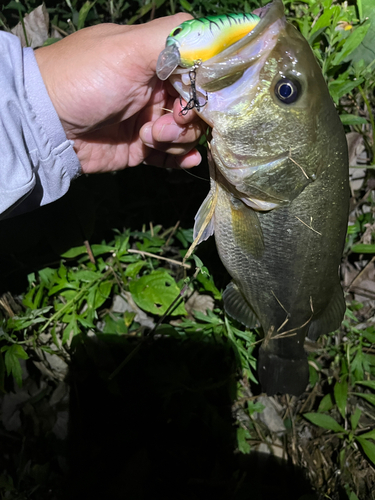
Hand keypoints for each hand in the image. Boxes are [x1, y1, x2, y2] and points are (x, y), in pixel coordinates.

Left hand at [34, 15, 203, 173]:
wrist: (47, 125)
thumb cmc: (86, 78)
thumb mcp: (129, 47)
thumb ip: (175, 38)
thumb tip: (221, 37)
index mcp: (157, 59)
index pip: (201, 71)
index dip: (205, 88)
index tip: (195, 98)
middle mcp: (157, 88)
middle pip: (198, 105)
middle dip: (188, 118)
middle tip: (165, 123)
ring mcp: (150, 119)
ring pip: (188, 132)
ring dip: (178, 138)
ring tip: (150, 137)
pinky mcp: (142, 147)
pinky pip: (173, 154)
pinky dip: (182, 157)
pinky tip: (185, 159)